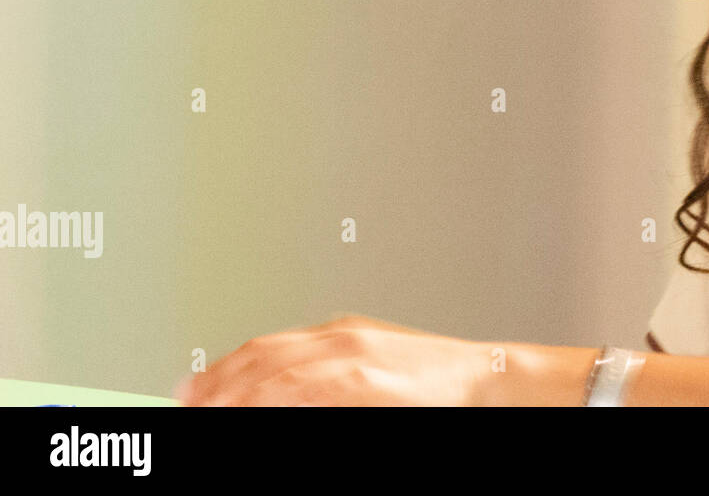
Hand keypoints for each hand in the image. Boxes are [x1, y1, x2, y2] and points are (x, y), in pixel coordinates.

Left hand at [176, 314, 491, 405]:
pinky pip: (307, 390)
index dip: (222, 369)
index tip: (190, 391)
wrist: (486, 381)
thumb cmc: (436, 384)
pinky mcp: (365, 381)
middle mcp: (341, 337)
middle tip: (186, 406)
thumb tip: (276, 395)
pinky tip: (254, 408)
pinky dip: (273, 398)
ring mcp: (353, 357)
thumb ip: (327, 375)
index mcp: (341, 332)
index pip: (265, 348)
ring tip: (207, 412)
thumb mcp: (376, 367)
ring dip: (235, 394)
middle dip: (217, 383)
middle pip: (261, 357)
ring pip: (275, 372)